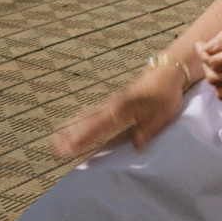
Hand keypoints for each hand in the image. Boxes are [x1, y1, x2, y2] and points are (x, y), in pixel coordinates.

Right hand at [51, 66, 184, 158]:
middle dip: (70, 136)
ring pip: (87, 116)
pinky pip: (93, 112)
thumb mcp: (163, 114)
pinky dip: (80, 120)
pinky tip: (73, 125)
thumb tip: (136, 145)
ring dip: (71, 128)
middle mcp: (113, 105)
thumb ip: (148, 130)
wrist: (167, 71)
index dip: (82, 138)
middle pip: (87, 122)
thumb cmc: (165, 94)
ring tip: (55, 140)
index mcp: (122, 109)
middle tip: (54, 150)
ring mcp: (112, 103)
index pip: (98, 126)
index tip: (67, 148)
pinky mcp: (114, 102)